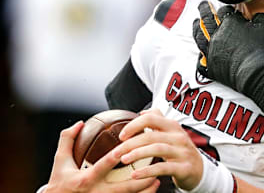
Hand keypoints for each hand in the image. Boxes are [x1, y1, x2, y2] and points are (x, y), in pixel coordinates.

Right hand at [45, 121, 159, 192]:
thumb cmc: (59, 182)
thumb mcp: (60, 161)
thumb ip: (68, 140)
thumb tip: (80, 123)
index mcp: (86, 179)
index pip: (105, 165)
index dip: (119, 156)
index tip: (133, 146)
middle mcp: (96, 192)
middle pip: (123, 187)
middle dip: (141, 178)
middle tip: (156, 167)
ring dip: (144, 190)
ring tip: (158, 179)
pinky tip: (150, 191)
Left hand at [112, 109, 202, 190]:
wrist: (200, 170)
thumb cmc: (180, 151)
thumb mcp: (172, 133)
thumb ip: (158, 121)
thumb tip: (142, 112)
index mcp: (173, 127)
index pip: (151, 118)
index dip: (134, 125)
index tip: (121, 135)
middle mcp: (179, 137)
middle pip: (151, 135)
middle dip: (130, 144)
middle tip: (115, 153)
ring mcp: (183, 152)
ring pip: (157, 149)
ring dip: (137, 154)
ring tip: (124, 160)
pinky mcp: (184, 168)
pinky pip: (163, 168)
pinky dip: (147, 171)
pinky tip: (135, 174)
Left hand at [192, 3, 263, 116]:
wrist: (260, 74)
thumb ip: (261, 16)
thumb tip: (255, 18)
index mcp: (231, 23)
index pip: (225, 10)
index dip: (228, 8)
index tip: (230, 9)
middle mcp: (217, 35)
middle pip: (207, 18)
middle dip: (205, 10)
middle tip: (203, 5)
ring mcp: (212, 51)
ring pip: (199, 36)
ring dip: (196, 28)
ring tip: (196, 23)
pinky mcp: (212, 67)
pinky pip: (201, 61)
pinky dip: (199, 56)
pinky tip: (200, 54)